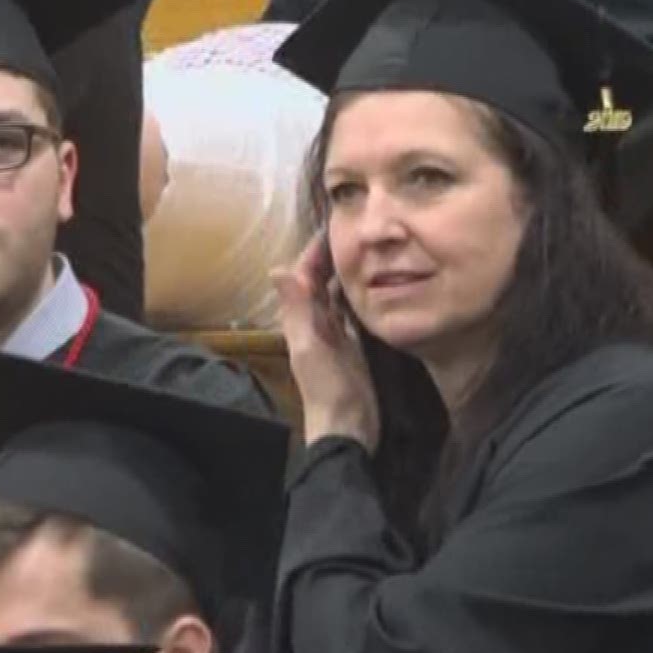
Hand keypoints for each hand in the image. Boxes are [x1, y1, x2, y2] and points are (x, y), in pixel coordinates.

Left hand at [271, 235, 378, 451]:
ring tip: (367, 248)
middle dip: (331, 257)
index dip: (314, 251)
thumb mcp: (311, 347)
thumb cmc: (327, 389)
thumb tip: (277, 268)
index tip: (332, 225)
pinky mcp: (352, 345)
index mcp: (301, 320)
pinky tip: (374, 283)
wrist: (347, 428)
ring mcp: (334, 334)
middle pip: (319, 282)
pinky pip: (351, 312)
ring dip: (345, 273)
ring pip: (335, 295)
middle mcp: (315, 323)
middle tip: (354, 230)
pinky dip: (358, 295)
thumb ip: (297, 309)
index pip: (303, 276)